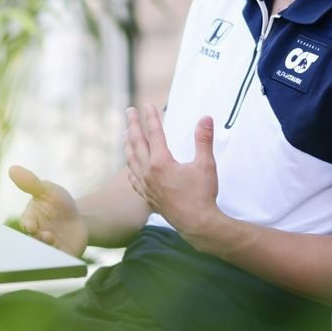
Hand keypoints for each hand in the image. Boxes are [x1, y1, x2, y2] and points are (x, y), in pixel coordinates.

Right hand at [9, 165, 87, 257]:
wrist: (79, 220)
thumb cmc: (58, 204)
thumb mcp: (48, 190)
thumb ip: (31, 182)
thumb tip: (12, 169)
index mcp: (30, 220)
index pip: (25, 224)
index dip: (28, 226)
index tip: (32, 227)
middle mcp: (36, 237)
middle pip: (33, 242)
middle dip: (39, 240)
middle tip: (47, 237)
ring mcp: (48, 249)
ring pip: (46, 253)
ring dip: (50, 250)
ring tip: (56, 242)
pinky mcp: (62, 257)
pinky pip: (60, 262)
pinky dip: (62, 259)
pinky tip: (66, 255)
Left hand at [124, 103, 221, 245]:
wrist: (197, 225)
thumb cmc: (202, 194)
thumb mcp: (206, 164)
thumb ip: (204, 140)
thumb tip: (205, 118)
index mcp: (161, 162)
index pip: (155, 134)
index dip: (152, 118)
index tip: (147, 105)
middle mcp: (149, 172)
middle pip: (137, 143)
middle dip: (133, 125)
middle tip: (129, 111)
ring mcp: (146, 186)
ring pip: (132, 161)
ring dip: (128, 145)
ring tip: (126, 134)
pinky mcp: (148, 197)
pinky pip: (133, 179)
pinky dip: (130, 168)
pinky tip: (130, 166)